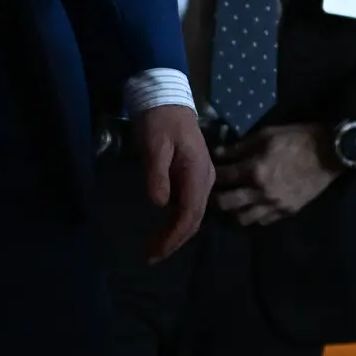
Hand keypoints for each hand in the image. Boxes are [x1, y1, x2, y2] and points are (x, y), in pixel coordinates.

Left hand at [132, 104, 214, 261]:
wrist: (167, 99)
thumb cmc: (159, 120)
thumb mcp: (154, 144)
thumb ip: (157, 173)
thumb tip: (159, 204)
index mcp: (198, 173)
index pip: (189, 215)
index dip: (173, 237)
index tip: (155, 252)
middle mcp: (205, 180)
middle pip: (193, 220)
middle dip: (173, 241)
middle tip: (150, 256)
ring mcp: (201, 178)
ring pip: (192, 214)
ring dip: (175, 234)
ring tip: (154, 248)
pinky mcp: (193, 176)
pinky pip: (188, 205)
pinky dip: (176, 222)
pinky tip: (164, 229)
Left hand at [212, 123, 337, 226]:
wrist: (328, 153)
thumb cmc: (296, 139)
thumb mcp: (265, 135)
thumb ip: (239, 147)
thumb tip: (218, 153)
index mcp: (254, 170)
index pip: (223, 177)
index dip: (212, 173)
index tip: (207, 171)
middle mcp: (261, 192)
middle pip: (227, 204)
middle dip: (215, 199)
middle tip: (210, 192)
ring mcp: (275, 205)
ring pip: (243, 218)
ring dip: (233, 211)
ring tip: (230, 202)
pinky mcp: (287, 212)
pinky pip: (263, 222)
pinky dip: (253, 216)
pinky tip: (250, 207)